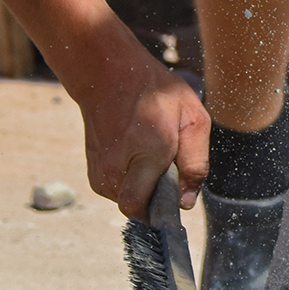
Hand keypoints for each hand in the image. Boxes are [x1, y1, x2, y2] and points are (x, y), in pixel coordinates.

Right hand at [72, 44, 210, 219]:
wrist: (108, 73)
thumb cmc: (155, 92)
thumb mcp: (193, 118)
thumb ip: (195, 164)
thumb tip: (186, 202)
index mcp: (146, 154)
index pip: (140, 208)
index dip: (160, 216)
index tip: (174, 205)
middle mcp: (117, 167)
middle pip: (137, 209)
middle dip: (156, 200)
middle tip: (166, 171)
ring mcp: (100, 170)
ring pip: (127, 201)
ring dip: (143, 189)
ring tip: (151, 158)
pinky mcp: (93, 170)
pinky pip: (117, 190)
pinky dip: (130, 182)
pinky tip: (137, 157)